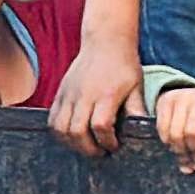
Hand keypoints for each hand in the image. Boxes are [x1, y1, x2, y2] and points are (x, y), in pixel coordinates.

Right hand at [53, 38, 147, 155]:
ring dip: (72, 143)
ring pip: (61, 128)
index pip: (100, 126)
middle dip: (88, 148)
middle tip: (100, 152)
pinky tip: (73, 135)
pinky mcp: (61, 93)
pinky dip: (60, 133)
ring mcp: (69, 94)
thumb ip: (137, 110)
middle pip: (77, 131)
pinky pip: (52, 119)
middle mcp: (85, 94)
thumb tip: (142, 132)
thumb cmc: (124, 65)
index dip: (107, 141)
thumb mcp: (136, 86)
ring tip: (86, 145)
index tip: (114, 145)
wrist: (105, 41)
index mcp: (107, 94)